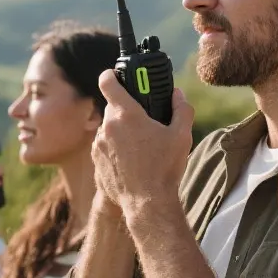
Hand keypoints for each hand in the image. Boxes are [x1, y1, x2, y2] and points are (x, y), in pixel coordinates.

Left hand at [91, 71, 193, 220]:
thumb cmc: (164, 169)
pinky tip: (131, 161)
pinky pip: (104, 147)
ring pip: (108, 128)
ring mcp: (98, 145)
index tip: (116, 74)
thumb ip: (181, 109)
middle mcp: (108, 126)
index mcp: (126, 114)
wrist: (147, 203)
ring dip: (120, 131)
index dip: (111, 74)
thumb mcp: (181, 136)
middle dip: (126, 111)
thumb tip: (178, 95)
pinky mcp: (95, 161)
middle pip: (113, 107)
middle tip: (143, 120)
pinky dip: (114, 149)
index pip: (108, 81)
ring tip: (139, 146)